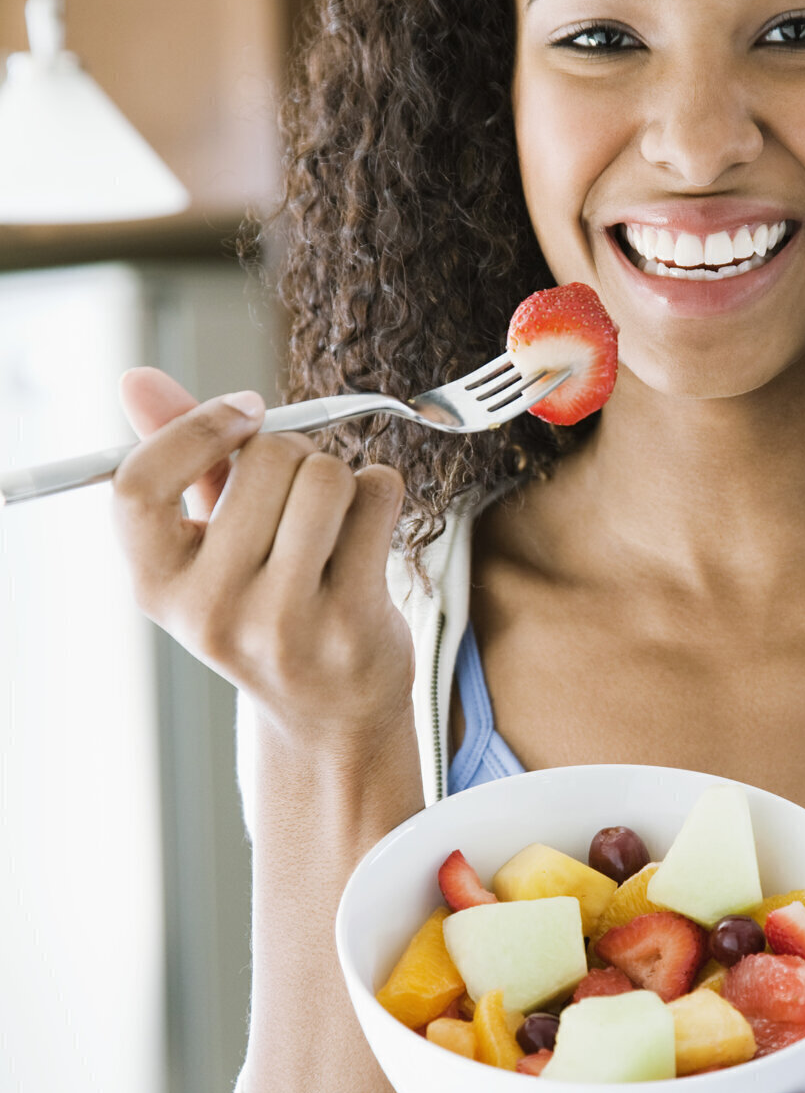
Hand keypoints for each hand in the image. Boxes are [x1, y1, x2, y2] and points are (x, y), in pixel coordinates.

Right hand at [113, 367, 413, 754]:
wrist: (327, 716)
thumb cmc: (262, 607)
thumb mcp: (206, 544)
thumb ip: (177, 458)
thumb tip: (136, 377)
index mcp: (156, 586)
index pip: (138, 483)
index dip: (195, 427)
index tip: (243, 413)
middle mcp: (209, 611)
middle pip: (263, 460)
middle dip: (294, 451)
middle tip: (298, 492)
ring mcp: (282, 623)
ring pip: (326, 475)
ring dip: (339, 475)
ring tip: (332, 518)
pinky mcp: (351, 624)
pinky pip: (376, 497)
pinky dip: (380, 490)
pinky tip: (368, 530)